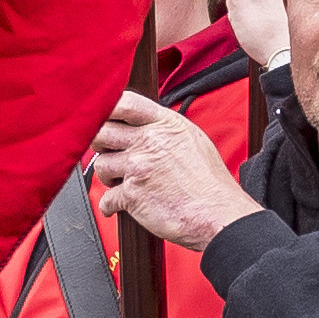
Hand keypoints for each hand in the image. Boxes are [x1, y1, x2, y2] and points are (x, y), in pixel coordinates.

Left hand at [90, 90, 253, 251]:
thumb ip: (165, 128)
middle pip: (102, 132)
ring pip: (101, 164)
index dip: (107, 108)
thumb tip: (146, 126)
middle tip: (109, 152)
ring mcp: (138, 167)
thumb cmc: (210, 182)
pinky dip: (110, 205)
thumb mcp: (193, 140)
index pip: (125, 103)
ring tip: (120, 181)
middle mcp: (149, 141)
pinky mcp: (132, 195)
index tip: (103, 117)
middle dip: (100, 143)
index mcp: (165, 124)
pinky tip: (118, 206)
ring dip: (107, 175)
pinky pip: (106, 198)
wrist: (217, 214)